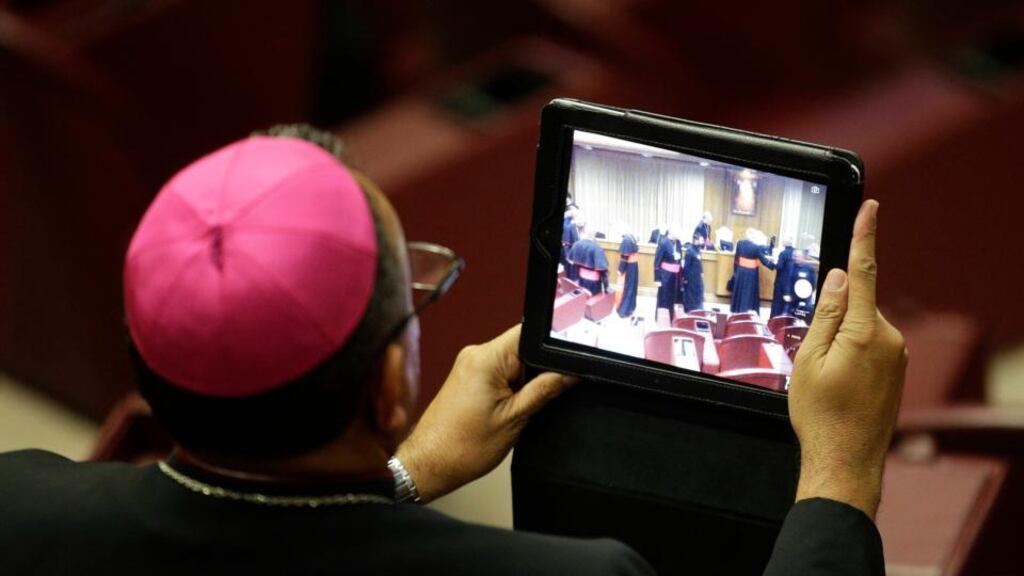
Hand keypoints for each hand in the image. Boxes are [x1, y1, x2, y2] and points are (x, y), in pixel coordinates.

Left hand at [395, 325, 576, 501]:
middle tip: (532, 399)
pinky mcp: (469, 376)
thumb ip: (545, 390)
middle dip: (538, 370)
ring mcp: (470, 364)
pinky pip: (500, 371)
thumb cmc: (463, 447)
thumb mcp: (515, 418)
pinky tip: (505, 408)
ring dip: (523, 381)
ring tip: (514, 408)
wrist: (431, 463)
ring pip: (514, 361)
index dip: (552, 348)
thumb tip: (570, 373)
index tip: (564, 368)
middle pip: (523, 346)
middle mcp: (475, 354)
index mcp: (486, 358)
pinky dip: (510, 386)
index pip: (529, 334)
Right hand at [788, 200, 907, 518]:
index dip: (864, 236)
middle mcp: (889, 338)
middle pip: (854, 305)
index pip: (863, 272)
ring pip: (859, 328)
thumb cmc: (821, 415)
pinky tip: (839, 388)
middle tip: (812, 363)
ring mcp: (897, 355)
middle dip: (831, 320)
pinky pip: (869, 346)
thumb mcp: (808, 359)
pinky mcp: (897, 369)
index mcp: (865, 331)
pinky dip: (850, 356)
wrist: (846, 460)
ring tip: (825, 384)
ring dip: (839, 342)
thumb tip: (839, 278)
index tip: (871, 208)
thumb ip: (827, 313)